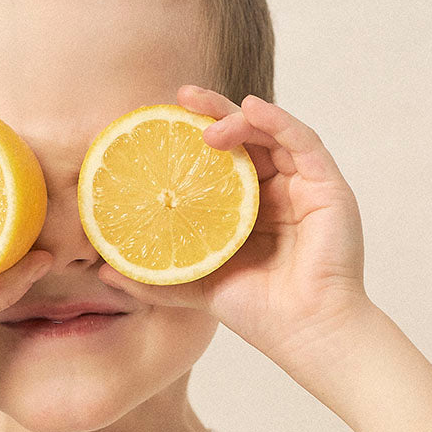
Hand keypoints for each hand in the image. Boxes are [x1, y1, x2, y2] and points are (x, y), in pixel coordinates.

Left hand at [96, 86, 372, 376]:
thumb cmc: (256, 314)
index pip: (221, 163)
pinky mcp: (328, 187)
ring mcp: (304, 187)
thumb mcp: (193, 288)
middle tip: (180, 99)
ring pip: (272, 134)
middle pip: (246, 140)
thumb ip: (153, 277)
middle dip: (213, 114)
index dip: (194, 139)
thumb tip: (103, 270)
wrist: (303, 333)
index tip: (160, 123)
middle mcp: (277, 193)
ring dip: (237, 119)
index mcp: (248, 211)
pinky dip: (276, 121)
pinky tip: (249, 110)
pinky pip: (302, 141)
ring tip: (202, 120)